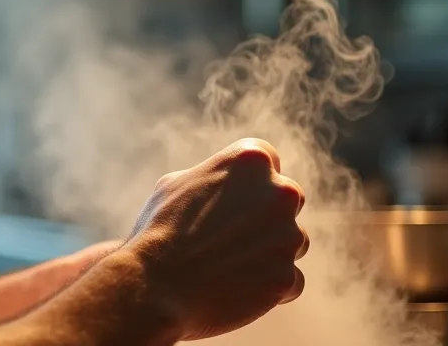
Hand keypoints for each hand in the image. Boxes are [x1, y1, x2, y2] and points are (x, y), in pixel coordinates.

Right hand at [123, 138, 307, 340]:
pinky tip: (237, 289)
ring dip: (270, 251)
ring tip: (227, 264)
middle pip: (287, 199)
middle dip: (266, 214)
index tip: (234, 197)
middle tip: (230, 234)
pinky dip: (269, 286)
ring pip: (293, 240)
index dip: (250, 179)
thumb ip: (212, 177)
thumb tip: (222, 184)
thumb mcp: (175, 184)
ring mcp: (288, 236)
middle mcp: (279, 192)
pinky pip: (290, 280)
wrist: (154, 287)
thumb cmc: (159, 230)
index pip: (268, 158)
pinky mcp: (287, 277)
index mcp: (250, 159)